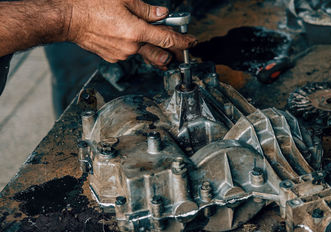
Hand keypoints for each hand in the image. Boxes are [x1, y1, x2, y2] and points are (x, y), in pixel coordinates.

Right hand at [65, 0, 196, 66]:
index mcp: (136, 32)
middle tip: (178, 51)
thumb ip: (146, 9)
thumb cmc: (91, 6)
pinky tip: (129, 37)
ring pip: (143, 52)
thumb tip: (163, 15)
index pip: (167, 40)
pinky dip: (134, 46)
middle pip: (159, 54)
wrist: (68, 19)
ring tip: (152, 40)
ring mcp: (122, 55)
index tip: (192, 43)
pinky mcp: (113, 58)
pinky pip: (130, 53)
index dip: (183, 42)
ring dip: (151, 47)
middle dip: (172, 53)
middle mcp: (131, 47)